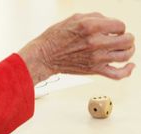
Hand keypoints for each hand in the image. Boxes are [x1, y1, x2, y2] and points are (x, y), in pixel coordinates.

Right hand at [19, 12, 134, 84]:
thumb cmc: (55, 37)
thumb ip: (95, 17)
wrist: (45, 56)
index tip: (112, 30)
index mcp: (91, 27)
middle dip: (126, 37)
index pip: (120, 25)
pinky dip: (127, 71)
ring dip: (129, 50)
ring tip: (125, 48)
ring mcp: (96, 58)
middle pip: (127, 40)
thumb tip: (110, 22)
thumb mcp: (74, 18)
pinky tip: (130, 66)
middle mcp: (96, 42)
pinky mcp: (94, 70)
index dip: (118, 26)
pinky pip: (117, 74)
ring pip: (125, 55)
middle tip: (121, 38)